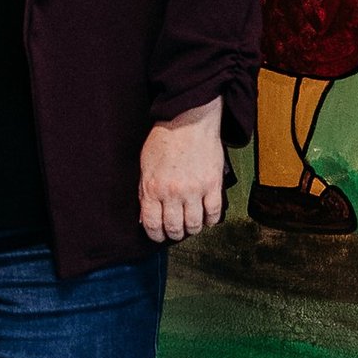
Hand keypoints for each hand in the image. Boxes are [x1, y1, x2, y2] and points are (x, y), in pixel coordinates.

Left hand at [137, 99, 224, 242]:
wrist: (188, 120)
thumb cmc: (164, 140)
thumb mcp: (145, 166)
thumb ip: (144, 192)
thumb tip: (143, 217)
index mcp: (153, 188)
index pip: (152, 224)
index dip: (155, 236)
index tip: (158, 236)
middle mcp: (173, 193)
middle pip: (174, 228)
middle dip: (174, 234)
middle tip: (175, 231)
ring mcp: (195, 190)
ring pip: (194, 225)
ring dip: (192, 229)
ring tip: (191, 225)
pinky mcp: (213, 184)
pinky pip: (214, 213)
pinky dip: (210, 220)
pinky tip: (206, 217)